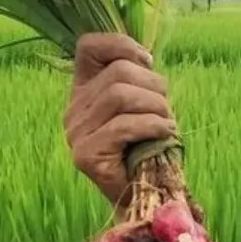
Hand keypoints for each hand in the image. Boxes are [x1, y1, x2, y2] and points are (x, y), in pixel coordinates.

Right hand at [64, 34, 176, 208]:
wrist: (146, 197)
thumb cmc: (148, 146)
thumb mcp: (144, 105)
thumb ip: (139, 79)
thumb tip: (147, 56)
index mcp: (84, 89)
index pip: (88, 46)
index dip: (122, 45)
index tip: (148, 63)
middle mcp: (73, 109)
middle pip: (116, 72)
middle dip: (153, 85)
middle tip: (166, 107)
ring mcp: (76, 133)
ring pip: (120, 95)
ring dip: (156, 106)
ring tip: (167, 122)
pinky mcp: (85, 155)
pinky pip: (123, 125)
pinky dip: (152, 125)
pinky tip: (164, 133)